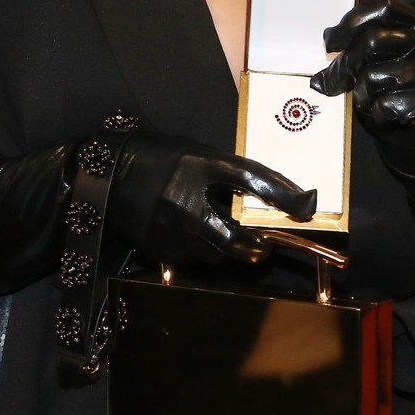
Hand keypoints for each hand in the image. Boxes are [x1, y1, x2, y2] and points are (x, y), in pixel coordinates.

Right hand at [106, 132, 315, 266]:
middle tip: (265, 246)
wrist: (108, 174)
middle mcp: (186, 200)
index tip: (306, 204)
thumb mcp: (195, 155)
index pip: (251, 178)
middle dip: (256, 247)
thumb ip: (225, 172)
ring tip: (229, 239)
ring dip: (229, 251)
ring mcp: (171, 228)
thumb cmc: (157, 158)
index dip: (282, 193)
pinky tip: (201, 241)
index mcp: (199, 166)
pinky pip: (194, 259)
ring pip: (216, 254)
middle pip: (235, 238)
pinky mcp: (158, 248)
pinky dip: (205, 253)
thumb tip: (263, 192)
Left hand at [310, 0, 414, 179]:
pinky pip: (386, 105)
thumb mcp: (372, 66)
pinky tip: (386, 118)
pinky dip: (375, 115)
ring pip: (374, 76)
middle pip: (373, 40)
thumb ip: (355, 50)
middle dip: (343, 64)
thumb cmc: (393, 95)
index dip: (352, 20)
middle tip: (327, 82)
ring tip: (368, 103)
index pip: (383, 7)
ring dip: (360, 95)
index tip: (330, 42)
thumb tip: (328, 41)